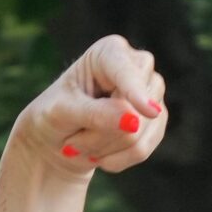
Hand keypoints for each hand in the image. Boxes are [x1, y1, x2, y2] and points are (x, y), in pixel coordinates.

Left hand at [15, 36, 166, 176]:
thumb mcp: (62, 112)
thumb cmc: (54, 115)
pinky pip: (142, 150)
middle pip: (133, 110)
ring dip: (104, 149)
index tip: (150, 112)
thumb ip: (94, 113)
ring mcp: (152, 94)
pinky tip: (100, 155)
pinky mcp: (157, 122)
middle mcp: (138, 67)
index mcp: (110, 52)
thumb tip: (134, 121)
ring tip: (82, 144)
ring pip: (138, 134)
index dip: (137, 92)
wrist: (59, 139)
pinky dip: (117, 159)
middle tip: (71, 141)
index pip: (127, 73)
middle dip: (101, 133)